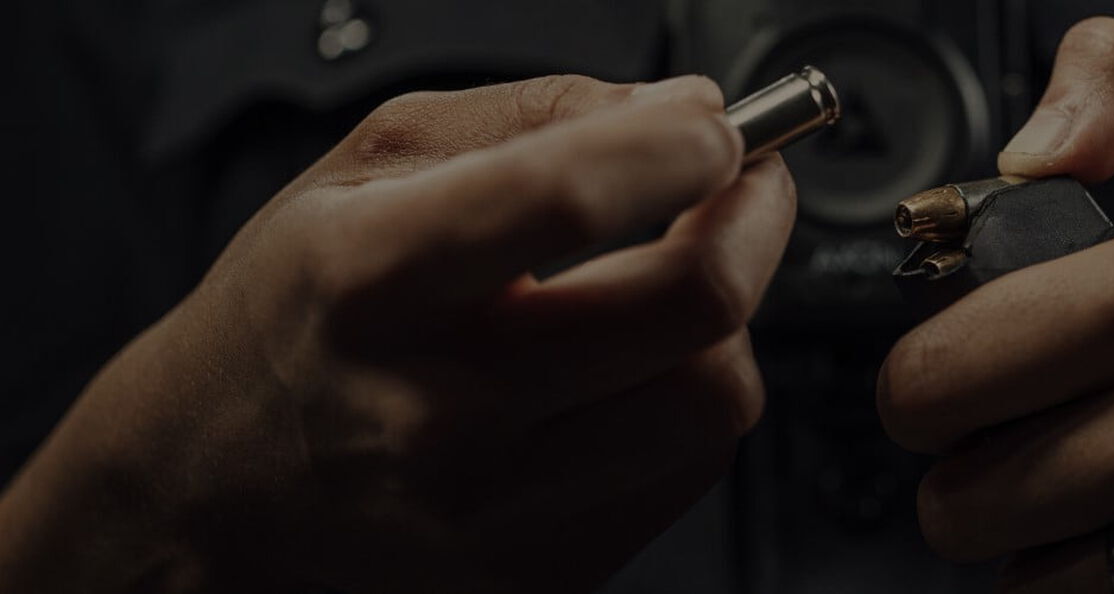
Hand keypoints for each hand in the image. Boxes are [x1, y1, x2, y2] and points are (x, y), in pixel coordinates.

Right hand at [0, 75, 791, 592]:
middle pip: (689, 308)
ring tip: (669, 289)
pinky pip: (688, 467)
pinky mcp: (542, 570)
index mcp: (373, 279)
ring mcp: (495, 509)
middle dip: (754, 222)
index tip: (718, 127)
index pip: (568, 198)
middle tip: (744, 187)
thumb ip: (533, 115)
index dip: (681, 146)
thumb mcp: (368, 167)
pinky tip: (628, 373)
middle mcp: (436, 408)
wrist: (217, 487)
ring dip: (724, 325)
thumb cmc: (299, 311)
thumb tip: (679, 111)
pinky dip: (685, 399)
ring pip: (714, 400)